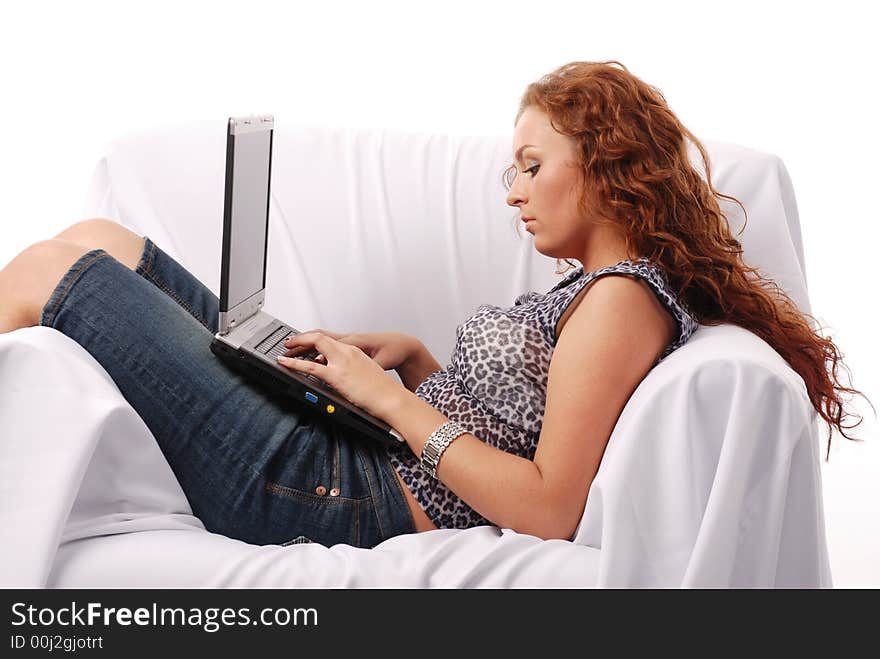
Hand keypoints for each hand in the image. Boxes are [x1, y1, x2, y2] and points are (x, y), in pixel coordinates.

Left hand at [276, 331, 405, 418]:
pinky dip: (294, 363)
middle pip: (319, 337)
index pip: (329, 339)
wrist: (391, 397)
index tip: (305, 343)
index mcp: (354, 351)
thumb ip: (352, 371)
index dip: (314, 339)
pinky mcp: (337, 375)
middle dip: (302, 338)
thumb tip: (344, 377)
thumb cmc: (382, 390)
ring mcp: (341, 362)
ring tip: (285, 351)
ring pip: (314, 345)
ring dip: (296, 346)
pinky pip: (310, 366)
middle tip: (290, 343)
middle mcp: (347, 352)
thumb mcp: (366, 373)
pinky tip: (285, 363)